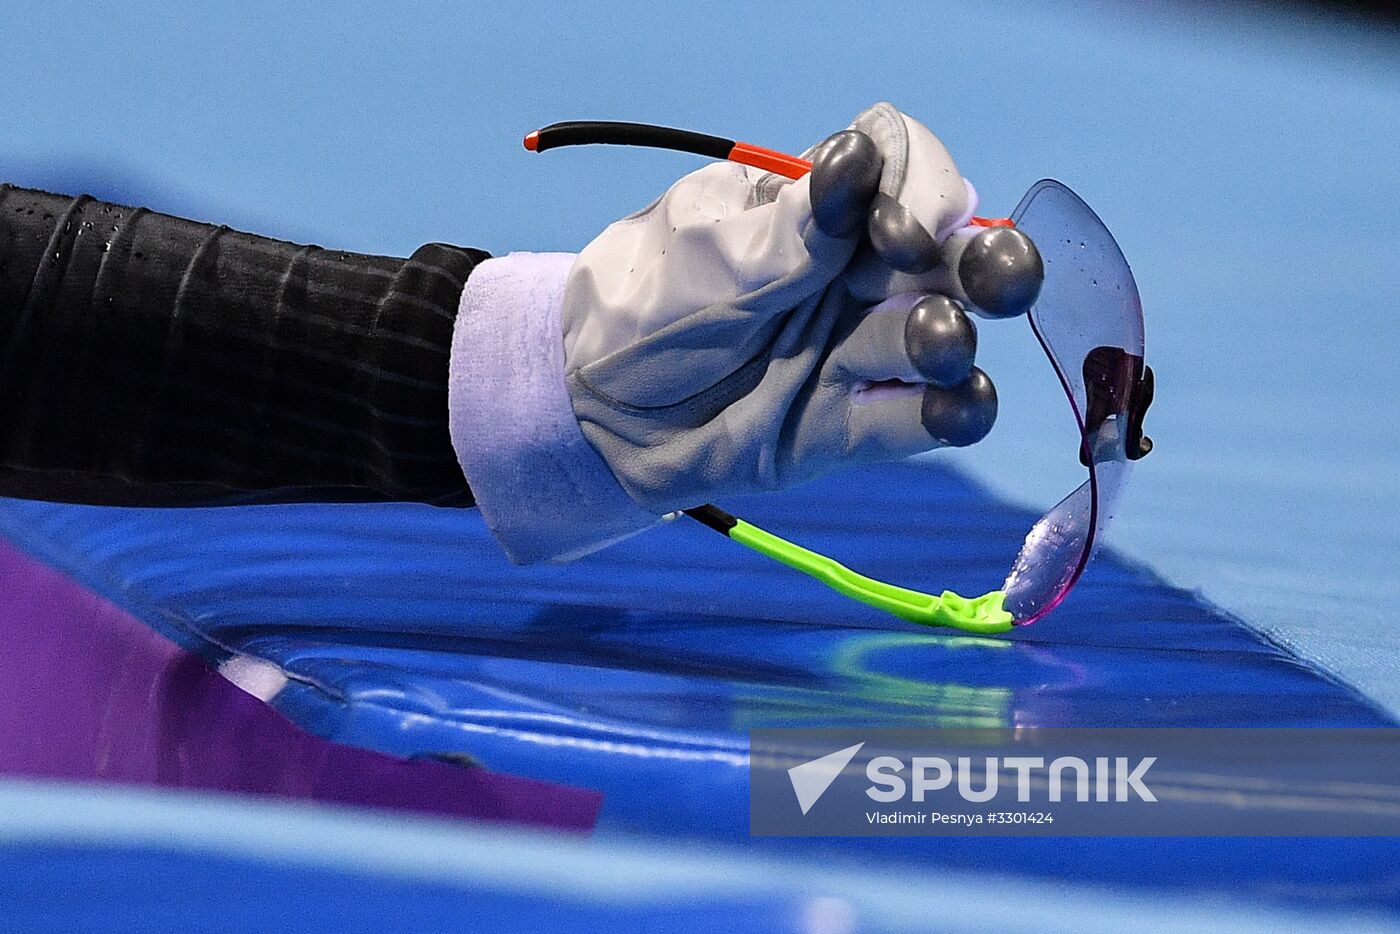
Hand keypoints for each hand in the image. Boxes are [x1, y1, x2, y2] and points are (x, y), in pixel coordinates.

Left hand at [561, 103, 1043, 516]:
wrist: (595, 415)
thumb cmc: (639, 311)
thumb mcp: (702, 264)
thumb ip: (788, 234)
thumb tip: (854, 161)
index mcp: (816, 212)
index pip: (902, 168)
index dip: (921, 189)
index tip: (893, 230)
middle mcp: (852, 275)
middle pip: (949, 253)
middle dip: (986, 263)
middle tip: (995, 282)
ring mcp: (857, 350)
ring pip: (945, 335)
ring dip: (954, 337)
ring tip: (935, 345)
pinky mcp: (853, 425)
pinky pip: (923, 417)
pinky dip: (954, 412)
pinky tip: (958, 408)